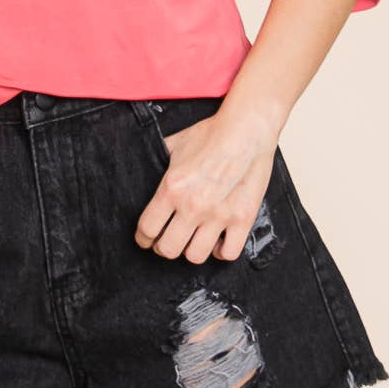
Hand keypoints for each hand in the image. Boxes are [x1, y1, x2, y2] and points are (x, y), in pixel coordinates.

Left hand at [135, 109, 278, 263]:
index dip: (143, 238)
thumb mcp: (175, 144)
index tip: (145, 239)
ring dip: (190, 250)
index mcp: (172, 188)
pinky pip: (228, 253)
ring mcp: (219, 216)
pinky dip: (220, 251)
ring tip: (191, 240)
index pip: (147, 228)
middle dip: (163, 247)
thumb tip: (145, 166)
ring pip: (195, 256)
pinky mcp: (242, 220)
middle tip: (166, 241)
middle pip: (168, 249)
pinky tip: (216, 241)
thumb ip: (158, 161)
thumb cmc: (211, 134)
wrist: (245, 131)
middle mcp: (193, 206)